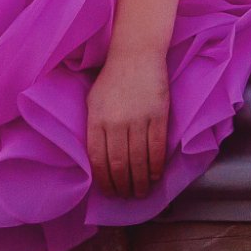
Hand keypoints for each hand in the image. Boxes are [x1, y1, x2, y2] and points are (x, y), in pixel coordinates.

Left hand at [86, 52, 169, 197]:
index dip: (104, 181)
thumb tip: (98, 160)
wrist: (135, 55)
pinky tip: (155, 176)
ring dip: (140, 181)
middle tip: (127, 196)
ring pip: (138, 160)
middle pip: (119, 164)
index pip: (98, 159)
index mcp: (96, 119)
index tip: (109, 192)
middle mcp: (115, 122)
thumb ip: (94, 128)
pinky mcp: (158, 116)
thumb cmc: (111, 80)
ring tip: (141, 192)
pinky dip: (155, 166)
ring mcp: (138, 119)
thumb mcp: (93, 102)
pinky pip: (156, 148)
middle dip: (122, 186)